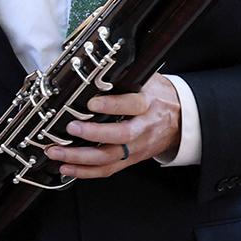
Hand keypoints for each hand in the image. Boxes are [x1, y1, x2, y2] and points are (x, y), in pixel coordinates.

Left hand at [44, 74, 180, 178]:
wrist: (182, 119)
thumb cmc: (159, 95)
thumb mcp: (148, 79)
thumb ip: (126, 77)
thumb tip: (97, 68)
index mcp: (148, 103)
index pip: (132, 105)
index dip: (111, 105)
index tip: (91, 102)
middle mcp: (143, 127)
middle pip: (121, 135)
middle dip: (93, 134)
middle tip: (71, 128)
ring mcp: (137, 147)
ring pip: (110, 158)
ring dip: (81, 158)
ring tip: (57, 153)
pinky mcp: (131, 159)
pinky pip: (108, 169)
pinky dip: (86, 172)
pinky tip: (67, 168)